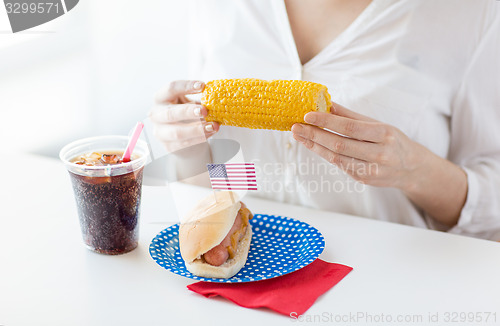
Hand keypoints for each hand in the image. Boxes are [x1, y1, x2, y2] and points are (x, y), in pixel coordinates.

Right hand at [149, 80, 219, 151]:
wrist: (185, 137)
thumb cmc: (187, 114)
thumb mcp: (190, 103)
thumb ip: (198, 101)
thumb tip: (215, 98)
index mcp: (161, 98)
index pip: (170, 89)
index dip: (186, 86)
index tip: (203, 86)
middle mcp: (156, 114)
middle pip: (170, 112)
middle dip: (188, 112)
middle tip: (205, 111)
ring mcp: (160, 132)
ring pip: (177, 132)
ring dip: (197, 129)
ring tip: (213, 126)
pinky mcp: (168, 146)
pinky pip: (184, 143)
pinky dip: (199, 138)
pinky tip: (210, 133)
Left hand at [291, 102, 425, 190]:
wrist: (411, 168)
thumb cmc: (393, 141)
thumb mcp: (378, 124)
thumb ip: (351, 116)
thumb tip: (327, 104)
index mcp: (384, 135)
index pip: (350, 127)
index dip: (327, 122)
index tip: (308, 115)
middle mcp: (379, 154)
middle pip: (339, 145)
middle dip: (314, 135)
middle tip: (296, 127)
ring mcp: (371, 170)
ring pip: (336, 158)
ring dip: (315, 146)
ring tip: (299, 135)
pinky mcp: (363, 179)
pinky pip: (340, 165)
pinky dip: (324, 154)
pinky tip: (313, 145)